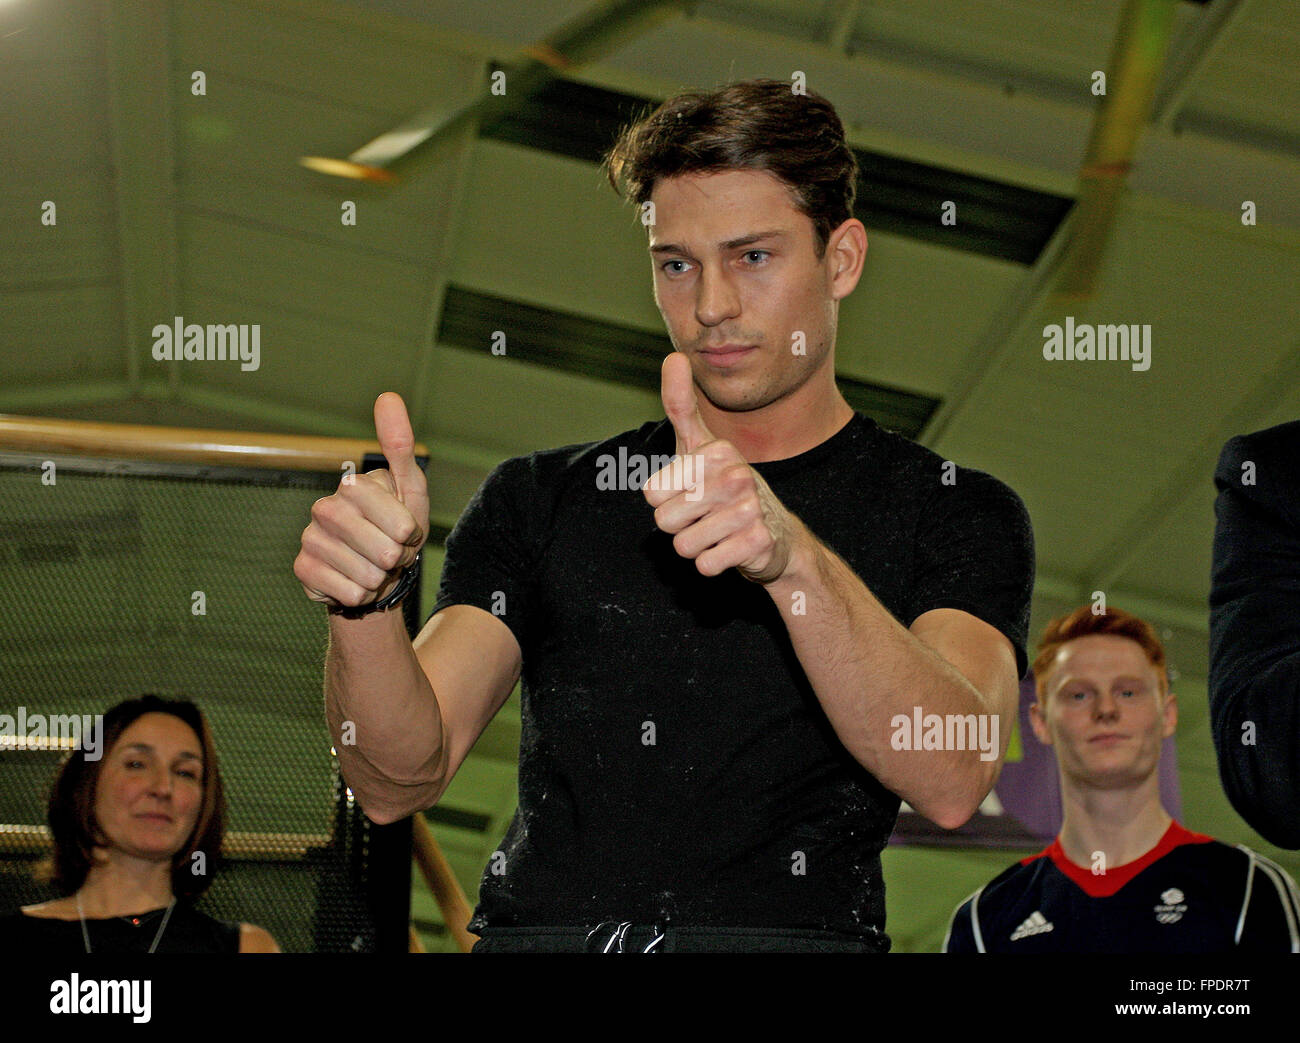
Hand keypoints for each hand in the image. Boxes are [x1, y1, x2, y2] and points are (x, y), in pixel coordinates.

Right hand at [294, 393, 428, 608]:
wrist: (372, 575)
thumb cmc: (396, 529)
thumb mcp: (410, 489)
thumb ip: (400, 447)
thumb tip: (387, 395)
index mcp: (354, 487)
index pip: (400, 522)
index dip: (409, 534)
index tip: (405, 530)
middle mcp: (325, 508)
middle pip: (384, 551)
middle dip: (397, 559)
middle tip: (390, 553)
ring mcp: (310, 539)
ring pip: (366, 574)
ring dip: (379, 578)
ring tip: (374, 568)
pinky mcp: (301, 570)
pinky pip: (346, 592)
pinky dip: (359, 595)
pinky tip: (353, 583)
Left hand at [643, 352, 799, 582]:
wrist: (776, 536)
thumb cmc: (725, 488)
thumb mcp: (700, 446)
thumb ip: (681, 405)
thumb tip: (674, 357)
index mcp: (717, 452)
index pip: (651, 492)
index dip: (665, 500)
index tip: (690, 492)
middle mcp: (737, 476)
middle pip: (664, 521)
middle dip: (679, 526)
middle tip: (705, 517)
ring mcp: (751, 510)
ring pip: (683, 546)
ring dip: (696, 546)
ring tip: (718, 532)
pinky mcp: (759, 543)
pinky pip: (706, 565)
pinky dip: (713, 564)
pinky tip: (731, 549)